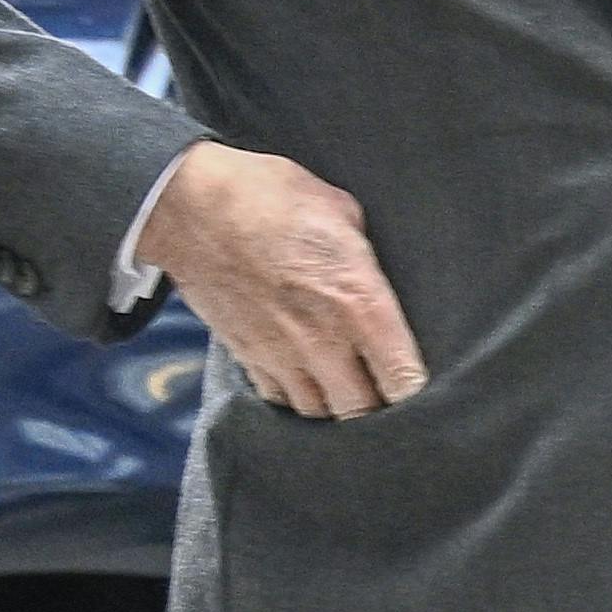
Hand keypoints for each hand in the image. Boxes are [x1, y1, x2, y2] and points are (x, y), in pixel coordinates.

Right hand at [143, 144, 426, 417]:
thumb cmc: (266, 196)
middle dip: (379, 411)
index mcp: (359, 301)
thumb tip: (375, 271)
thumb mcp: (339, 209)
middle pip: (362, 414)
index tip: (421, 388)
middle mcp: (324, 341)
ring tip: (348, 392)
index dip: (419, 394)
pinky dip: (298, 398)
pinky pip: (282, 400)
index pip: (403, 379)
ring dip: (337, 407)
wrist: (190, 208)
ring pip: (321, 414)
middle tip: (386, 394)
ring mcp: (282, 356)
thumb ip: (365, 254)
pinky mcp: (249, 358)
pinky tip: (308, 380)